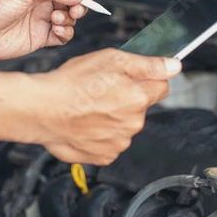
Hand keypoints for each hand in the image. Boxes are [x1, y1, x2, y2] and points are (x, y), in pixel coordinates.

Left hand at [0, 0, 95, 59]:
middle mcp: (41, 2)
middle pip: (71, 1)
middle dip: (78, 5)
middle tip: (76, 9)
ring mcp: (42, 20)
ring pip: (69, 19)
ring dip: (69, 19)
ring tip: (56, 19)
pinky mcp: (41, 38)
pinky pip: (63, 35)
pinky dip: (65, 33)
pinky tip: (57, 31)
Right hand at [18, 48, 181, 164]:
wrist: (41, 110)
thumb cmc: (71, 83)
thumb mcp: (111, 59)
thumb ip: (148, 64)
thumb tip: (174, 66)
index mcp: (139, 98)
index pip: (162, 87)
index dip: (148, 79)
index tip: (132, 78)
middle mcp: (133, 123)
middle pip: (142, 107)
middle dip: (128, 98)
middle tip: (102, 89)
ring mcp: (119, 142)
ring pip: (125, 126)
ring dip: (114, 118)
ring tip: (89, 107)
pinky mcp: (104, 156)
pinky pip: (110, 143)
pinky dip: (101, 135)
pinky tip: (86, 123)